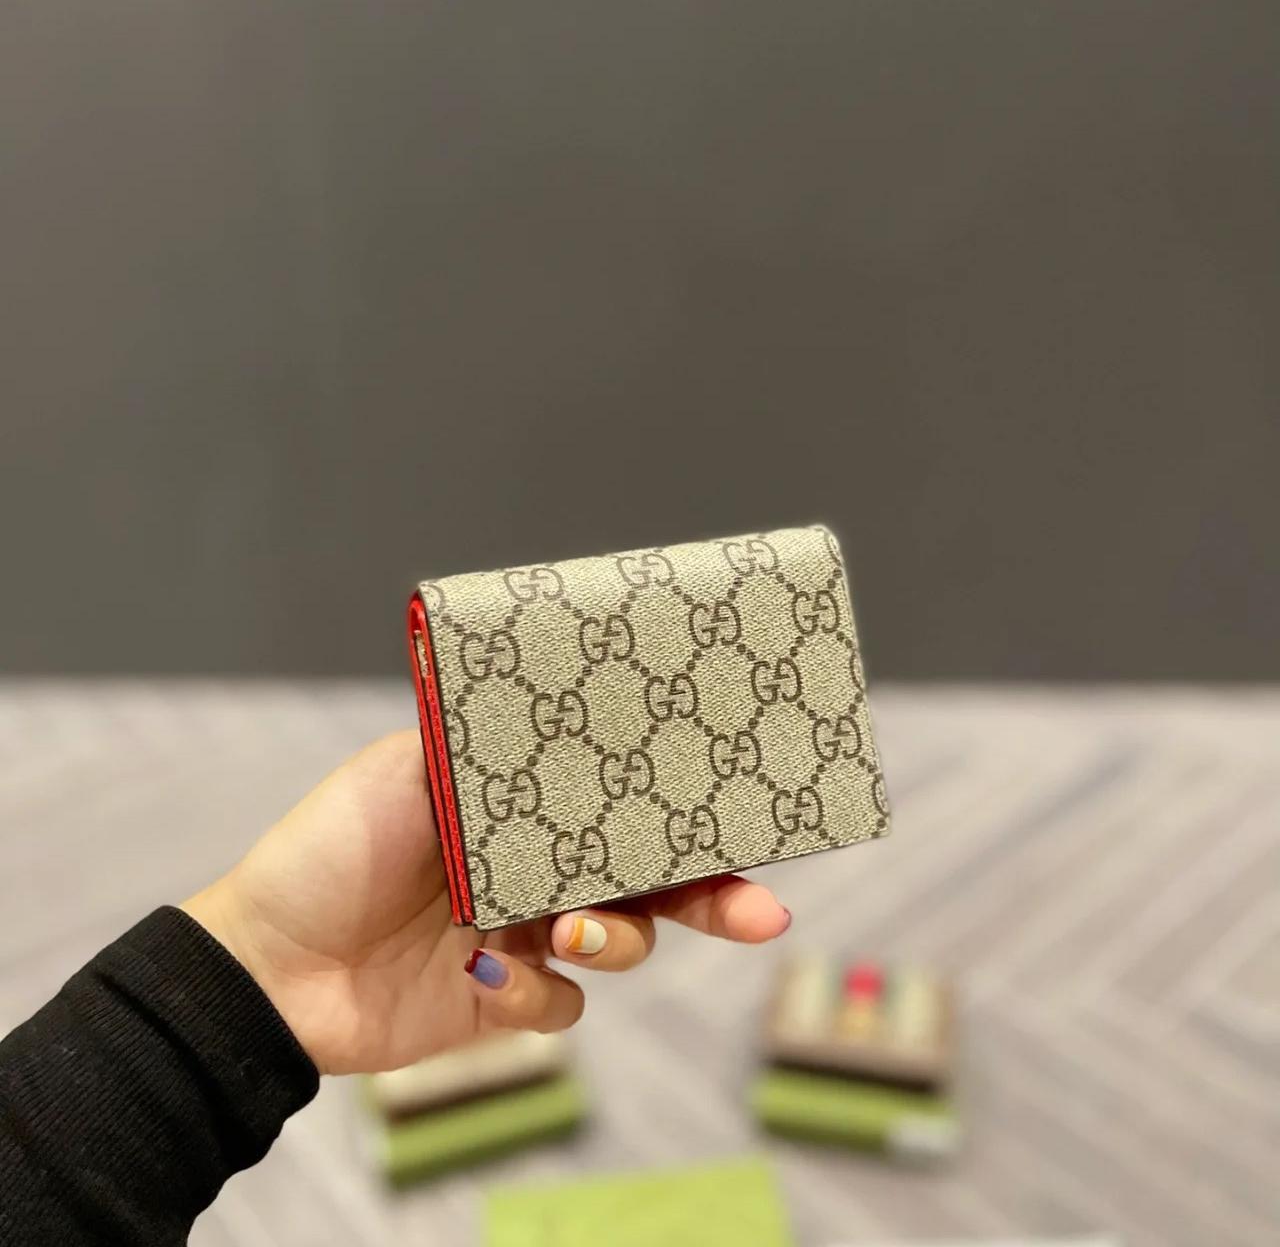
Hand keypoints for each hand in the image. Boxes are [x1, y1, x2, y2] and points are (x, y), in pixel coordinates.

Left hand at [183, 731, 789, 1073]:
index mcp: (525, 811)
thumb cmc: (332, 846)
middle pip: (649, 882)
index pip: (622, 805)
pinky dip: (540, 993)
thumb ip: (483, 741)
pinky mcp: (507, 1002)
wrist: (269, 961)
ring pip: (622, 942)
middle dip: (712, 896)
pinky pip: (563, 1008)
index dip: (682, 811)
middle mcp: (537, 870)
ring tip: (572, 929)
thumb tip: (556, 695)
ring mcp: (528, 938)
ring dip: (615, 937)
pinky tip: (493, 970)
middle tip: (761, 908)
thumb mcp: (409, 766)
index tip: (738, 809)